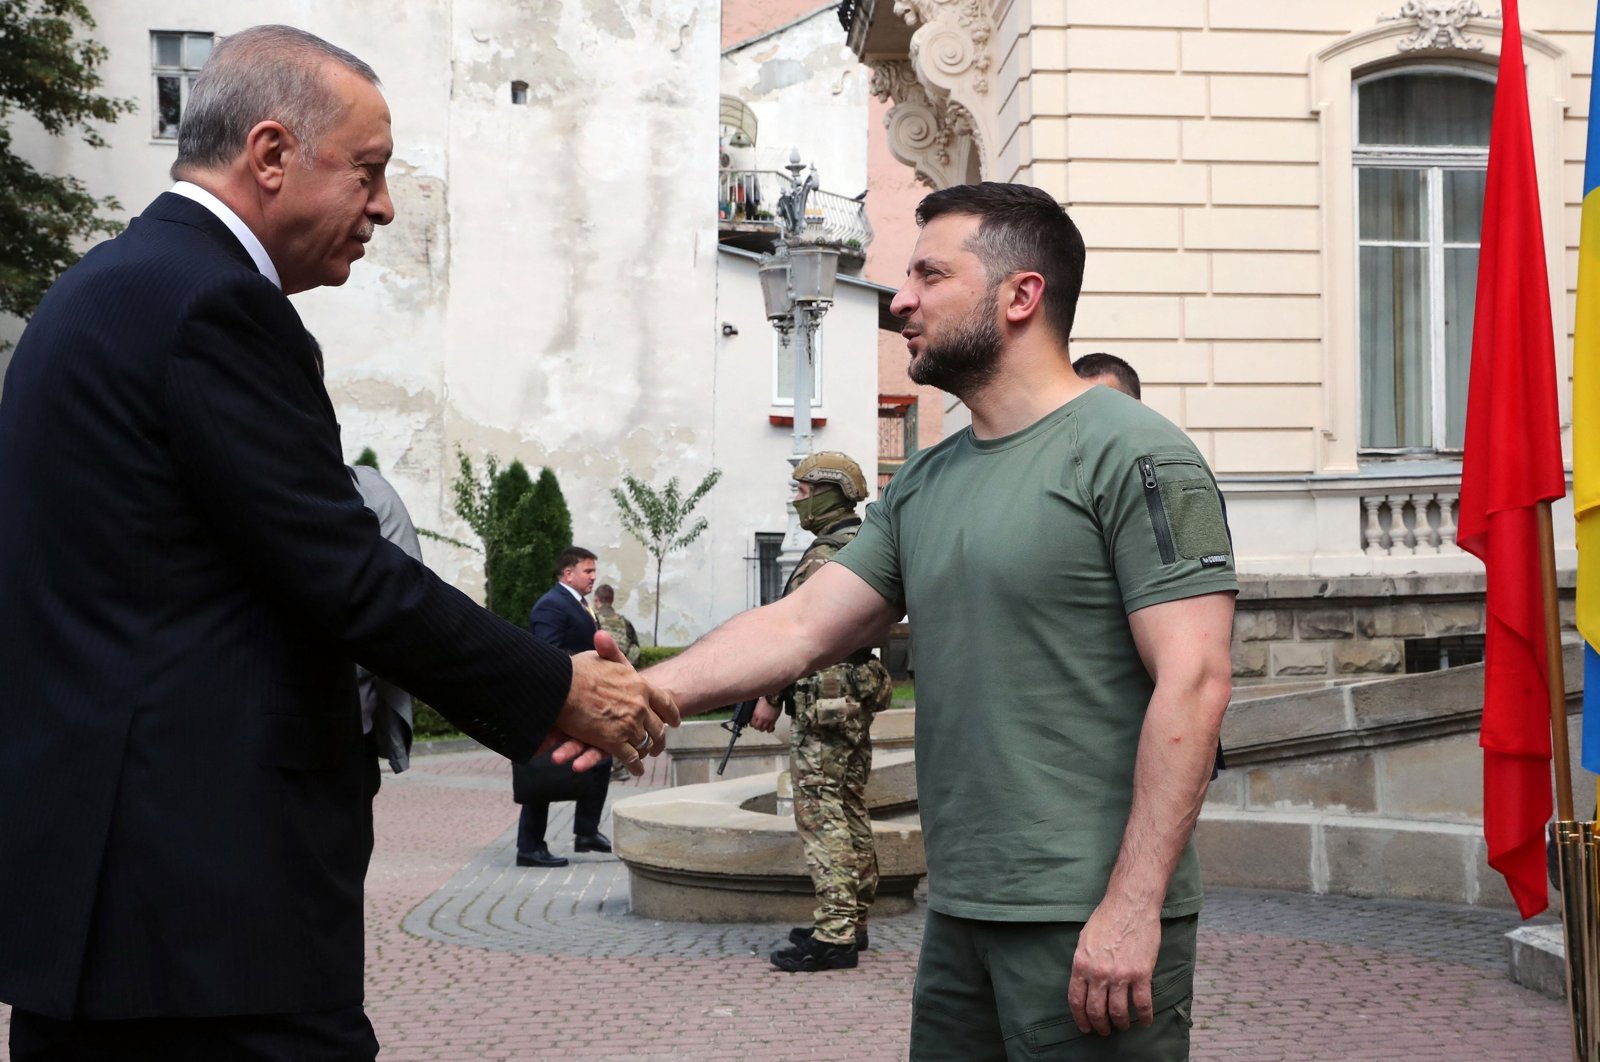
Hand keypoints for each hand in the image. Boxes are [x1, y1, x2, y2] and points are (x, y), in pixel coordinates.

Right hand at [552, 630, 680, 776]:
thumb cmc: (578, 670)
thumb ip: (608, 653)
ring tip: (648, 756)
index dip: (671, 713)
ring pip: (645, 743)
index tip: (675, 721)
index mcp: (640, 685)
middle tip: (659, 743)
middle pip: (657, 726)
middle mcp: (640, 706)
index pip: (665, 701)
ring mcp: (629, 725)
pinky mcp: (614, 742)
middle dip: (659, 737)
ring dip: (646, 751)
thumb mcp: (600, 656)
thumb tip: (603, 638)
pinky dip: (635, 765)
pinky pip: (630, 757)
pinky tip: (637, 769)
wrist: (562, 686)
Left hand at [750, 698, 780, 732]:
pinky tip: (769, 729)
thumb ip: (756, 711)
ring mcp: (767, 720)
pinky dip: (770, 730)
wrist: (774, 698)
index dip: (752, 725)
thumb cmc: (767, 699)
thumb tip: (755, 715)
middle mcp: (761, 718)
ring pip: (763, 729)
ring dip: (763, 729)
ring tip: (764, 728)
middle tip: (758, 726)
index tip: (753, 724)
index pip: (752, 723)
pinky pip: (771, 728)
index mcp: (756, 714)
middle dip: (757, 727)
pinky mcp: (773, 720)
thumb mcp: (758, 705)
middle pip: (757, 727)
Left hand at [1067, 899, 1160, 1035]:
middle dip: (1100, 1025)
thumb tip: (1083, 981)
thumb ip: (1083, 963)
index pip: (1076, 1000)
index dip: (1080, 1018)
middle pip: (1096, 1011)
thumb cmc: (1107, 918)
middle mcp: (1098, 974)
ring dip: (1120, 1024)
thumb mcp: (1084, 939)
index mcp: (1081, 965)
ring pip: (1118, 1012)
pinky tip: (1145, 1021)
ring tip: (1123, 1026)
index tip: (1085, 1027)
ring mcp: (1120, 975)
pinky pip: (1142, 1004)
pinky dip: (1144, 1017)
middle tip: (1104, 1030)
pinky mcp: (1141, 974)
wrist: (1130, 905)